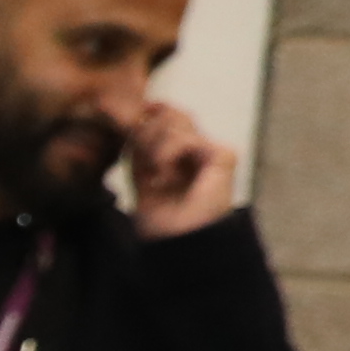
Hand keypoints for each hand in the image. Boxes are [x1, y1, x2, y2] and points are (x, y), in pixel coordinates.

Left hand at [120, 96, 239, 243]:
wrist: (178, 242)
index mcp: (183, 152)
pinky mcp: (222, 156)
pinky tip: (163, 176)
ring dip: (153, 148)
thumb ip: (141, 143)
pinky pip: (184, 138)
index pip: (166, 116)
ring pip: (174, 123)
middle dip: (146, 132)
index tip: (127, 124)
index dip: (146, 115)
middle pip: (171, 114)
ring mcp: (213, 151)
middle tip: (143, 162)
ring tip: (155, 175)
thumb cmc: (160, 216)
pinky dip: (166, 154)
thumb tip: (140, 108)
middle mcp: (200, 148)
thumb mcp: (142, 171)